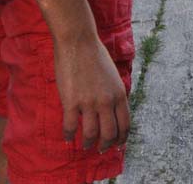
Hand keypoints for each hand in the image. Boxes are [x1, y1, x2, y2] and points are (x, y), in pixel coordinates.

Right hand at [55, 37, 130, 152]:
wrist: (78, 42)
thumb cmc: (95, 55)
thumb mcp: (113, 76)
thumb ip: (114, 94)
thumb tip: (113, 111)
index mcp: (120, 94)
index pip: (125, 124)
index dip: (121, 138)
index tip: (117, 144)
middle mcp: (107, 101)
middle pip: (110, 134)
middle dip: (105, 145)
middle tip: (100, 148)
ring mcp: (89, 103)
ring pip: (91, 134)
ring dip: (88, 143)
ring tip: (85, 145)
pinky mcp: (71, 102)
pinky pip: (70, 126)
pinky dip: (69, 135)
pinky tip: (67, 137)